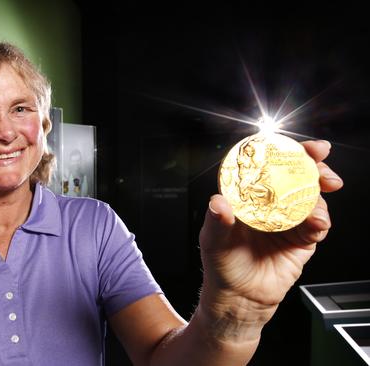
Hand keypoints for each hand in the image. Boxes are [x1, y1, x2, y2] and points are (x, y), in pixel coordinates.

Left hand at [197, 140, 342, 336]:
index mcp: (248, 197)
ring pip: (311, 195)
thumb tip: (218, 202)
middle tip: (320, 159)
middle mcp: (270, 204)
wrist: (240, 299)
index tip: (290, 143)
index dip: (280, 151)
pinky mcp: (303, 239)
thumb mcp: (213, 242)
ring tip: (317, 199)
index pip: (265, 166)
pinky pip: (318, 223)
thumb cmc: (222, 266)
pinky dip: (320, 219)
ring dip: (318, 192)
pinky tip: (316, 222)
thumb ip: (217, 222)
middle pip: (295, 175)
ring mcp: (289, 220)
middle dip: (311, 163)